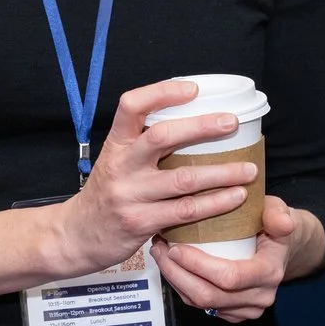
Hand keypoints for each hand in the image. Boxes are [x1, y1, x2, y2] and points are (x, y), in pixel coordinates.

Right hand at [47, 81, 257, 276]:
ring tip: (249, 170)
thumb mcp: (115, 161)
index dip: (163, 92)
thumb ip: (143, 145)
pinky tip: (234, 198)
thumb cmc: (105, 194)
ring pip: (183, 179)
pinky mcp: (140, 222)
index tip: (193, 90)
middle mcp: (121, 165)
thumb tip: (193, 125)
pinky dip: (214, 204)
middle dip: (202, 127)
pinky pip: (185, 211)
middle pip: (162, 137)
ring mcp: (130, 194)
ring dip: (221, 173)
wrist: (76, 236)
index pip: (132, 105)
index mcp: (115, 144)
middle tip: (232, 123)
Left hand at [153, 195, 319, 322]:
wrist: (279, 248)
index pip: (230, 277)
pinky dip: (182, 287)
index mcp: (270, 272)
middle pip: (209, 295)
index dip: (198, 265)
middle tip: (160, 249)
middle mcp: (260, 296)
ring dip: (175, 281)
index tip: (176, 247)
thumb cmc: (271, 224)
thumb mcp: (277, 211)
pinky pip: (201, 306)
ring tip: (161, 255)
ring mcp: (247, 308)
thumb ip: (277, 214)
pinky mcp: (234, 313)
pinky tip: (172, 268)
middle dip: (178, 274)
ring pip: (201, 303)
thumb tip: (282, 223)